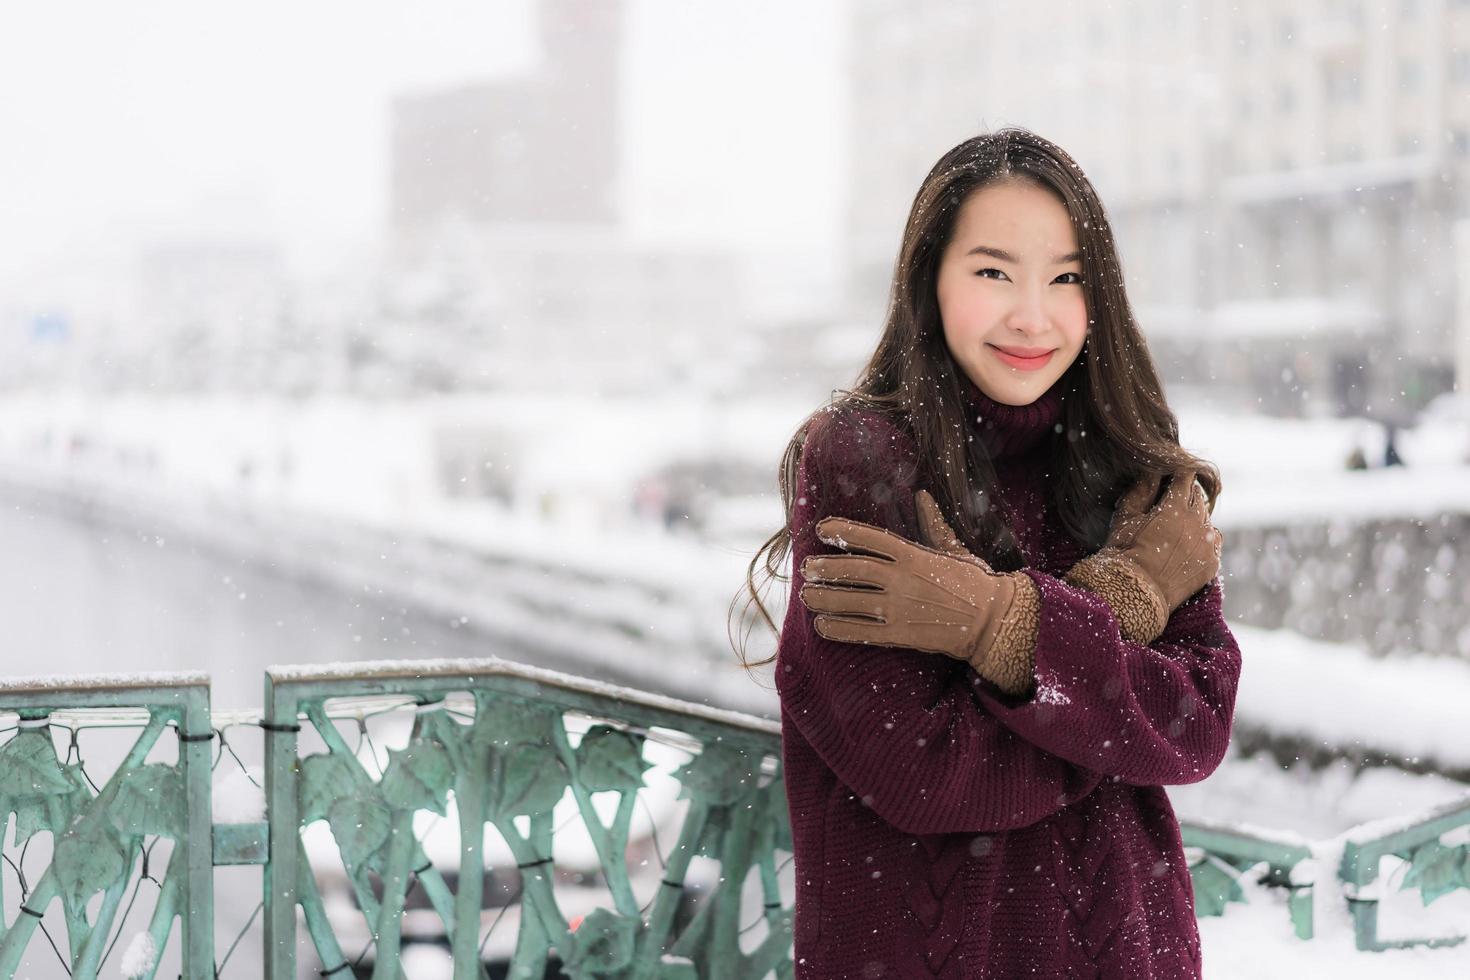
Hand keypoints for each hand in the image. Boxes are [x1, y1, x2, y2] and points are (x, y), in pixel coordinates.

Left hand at [797, 497, 1039, 694]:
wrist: (993, 621)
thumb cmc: (974, 582)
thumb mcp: (954, 548)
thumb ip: (933, 524)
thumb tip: (923, 496)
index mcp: (914, 555)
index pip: (871, 537)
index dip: (843, 531)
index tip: (821, 529)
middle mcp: (903, 579)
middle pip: (854, 570)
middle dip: (826, 568)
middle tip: (806, 568)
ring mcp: (900, 608)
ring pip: (852, 601)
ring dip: (825, 598)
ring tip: (806, 596)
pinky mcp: (901, 635)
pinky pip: (862, 632)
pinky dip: (839, 629)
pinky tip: (822, 626)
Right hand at [1063, 470, 1222, 644]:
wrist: (1134, 594)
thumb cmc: (1124, 552)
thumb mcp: (1125, 516)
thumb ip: (1141, 489)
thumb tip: (1152, 471)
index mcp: (1176, 507)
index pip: (1185, 477)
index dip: (1178, 473)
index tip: (1171, 473)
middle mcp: (1198, 523)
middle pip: (1198, 497)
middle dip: (1185, 493)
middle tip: (1170, 498)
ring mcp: (1208, 545)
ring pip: (1207, 519)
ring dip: (1195, 516)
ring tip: (1177, 524)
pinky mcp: (1211, 565)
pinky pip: (1214, 542)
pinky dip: (1204, 538)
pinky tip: (1189, 542)